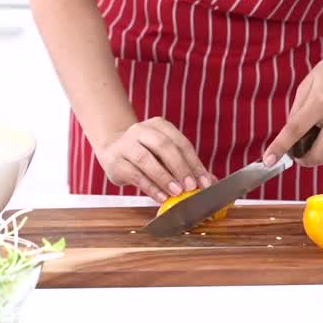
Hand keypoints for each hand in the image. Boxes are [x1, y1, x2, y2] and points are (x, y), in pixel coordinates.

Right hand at [95, 117, 214, 201]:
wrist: (112, 150)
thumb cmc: (145, 154)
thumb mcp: (166, 156)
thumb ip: (187, 166)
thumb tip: (210, 181)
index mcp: (159, 126)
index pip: (180, 143)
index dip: (194, 163)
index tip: (205, 182)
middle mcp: (140, 130)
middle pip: (163, 145)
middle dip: (179, 167)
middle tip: (191, 186)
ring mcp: (125, 144)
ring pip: (145, 158)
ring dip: (163, 177)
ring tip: (176, 192)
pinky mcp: (115, 160)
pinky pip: (134, 174)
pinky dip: (149, 187)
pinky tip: (160, 196)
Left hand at [263, 39, 322, 167]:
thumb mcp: (309, 82)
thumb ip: (297, 109)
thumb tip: (289, 134)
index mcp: (320, 102)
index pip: (295, 130)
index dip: (279, 147)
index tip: (268, 160)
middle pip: (319, 155)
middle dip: (303, 161)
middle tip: (296, 154)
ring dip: (318, 154)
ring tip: (313, 139)